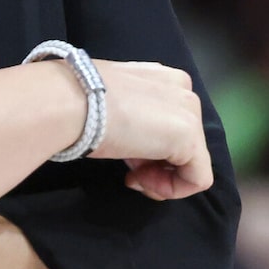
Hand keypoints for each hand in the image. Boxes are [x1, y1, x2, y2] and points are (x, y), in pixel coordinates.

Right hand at [86, 60, 211, 201]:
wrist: (69, 103)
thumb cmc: (77, 102)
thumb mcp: (111, 106)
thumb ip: (132, 118)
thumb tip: (134, 143)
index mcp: (162, 78)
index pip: (169, 122)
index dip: (148, 149)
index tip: (124, 158)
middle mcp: (182, 88)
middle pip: (182, 142)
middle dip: (154, 163)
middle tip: (126, 169)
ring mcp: (189, 111)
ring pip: (192, 161)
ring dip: (160, 177)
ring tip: (131, 176)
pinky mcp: (190, 137)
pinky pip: (198, 178)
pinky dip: (171, 190)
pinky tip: (142, 182)